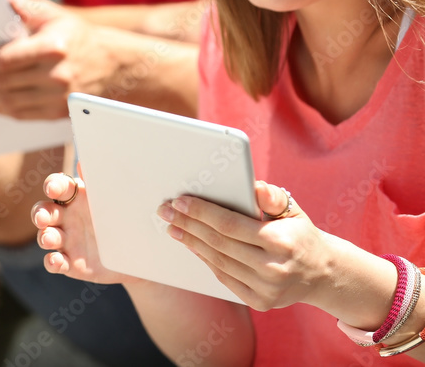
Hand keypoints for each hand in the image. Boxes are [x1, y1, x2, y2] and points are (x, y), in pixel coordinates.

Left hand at [0, 0, 121, 119]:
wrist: (112, 66)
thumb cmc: (77, 36)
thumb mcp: (55, 15)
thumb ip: (27, 8)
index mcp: (53, 47)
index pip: (7, 58)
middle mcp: (56, 75)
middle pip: (4, 82)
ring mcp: (57, 97)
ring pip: (10, 102)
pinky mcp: (57, 113)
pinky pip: (21, 114)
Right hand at [32, 170, 139, 285]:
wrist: (138, 255)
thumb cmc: (123, 220)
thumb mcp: (114, 201)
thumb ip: (99, 183)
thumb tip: (83, 163)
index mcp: (77, 197)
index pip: (59, 186)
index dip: (53, 185)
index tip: (52, 188)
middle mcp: (67, 217)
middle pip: (44, 211)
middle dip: (39, 213)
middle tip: (42, 218)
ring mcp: (66, 240)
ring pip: (46, 236)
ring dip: (44, 237)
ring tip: (49, 239)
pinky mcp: (69, 263)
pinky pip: (54, 262)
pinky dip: (51, 262)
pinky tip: (55, 261)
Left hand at [157, 181, 331, 310]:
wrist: (324, 274)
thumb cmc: (300, 235)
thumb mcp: (293, 211)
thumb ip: (272, 198)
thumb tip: (254, 186)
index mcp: (281, 242)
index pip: (230, 224)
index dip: (201, 212)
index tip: (179, 201)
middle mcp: (273, 268)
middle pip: (218, 243)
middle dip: (187, 225)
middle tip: (165, 211)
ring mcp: (267, 289)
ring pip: (217, 261)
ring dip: (191, 242)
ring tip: (174, 227)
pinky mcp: (260, 302)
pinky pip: (224, 277)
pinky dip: (205, 260)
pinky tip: (192, 245)